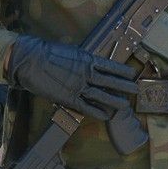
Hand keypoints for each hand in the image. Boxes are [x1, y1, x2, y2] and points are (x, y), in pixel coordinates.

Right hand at [5, 36, 137, 120]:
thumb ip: (85, 60)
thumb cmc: (49, 53)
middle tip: (136, 90)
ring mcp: (78, 86)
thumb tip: (93, 64)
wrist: (31, 60)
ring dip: (115, 101)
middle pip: (110, 82)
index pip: (111, 67)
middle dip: (124, 87)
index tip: (132, 74)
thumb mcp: (73, 52)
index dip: (123, 72)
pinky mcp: (68, 98)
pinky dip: (97, 112)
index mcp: (89, 60)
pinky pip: (86, 107)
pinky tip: (106, 115)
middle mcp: (87, 74)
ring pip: (102, 96)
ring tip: (126, 105)